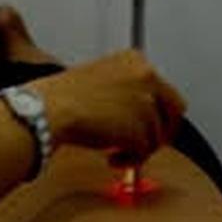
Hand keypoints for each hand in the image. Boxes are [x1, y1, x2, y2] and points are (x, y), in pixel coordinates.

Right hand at [28, 50, 186, 166]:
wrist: (47, 109)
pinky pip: (144, 153)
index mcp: (136, 60)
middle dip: (161, 133)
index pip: (165, 90)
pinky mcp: (140, 129)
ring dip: (137, 150)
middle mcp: (146, 77)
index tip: (152, 127)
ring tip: (114, 154)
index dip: (159, 114)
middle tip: (145, 147)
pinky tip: (112, 159)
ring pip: (157, 137)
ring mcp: (145, 102)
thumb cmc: (63, 98)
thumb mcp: (102, 81)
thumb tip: (141, 118)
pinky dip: (130, 161)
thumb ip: (127, 94)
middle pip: (174, 111)